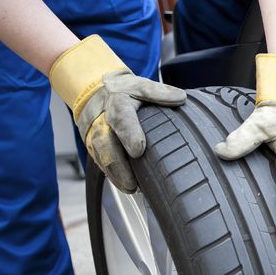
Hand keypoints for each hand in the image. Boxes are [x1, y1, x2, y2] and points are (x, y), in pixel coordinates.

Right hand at [49, 35, 185, 191]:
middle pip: (105, 144)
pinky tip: (126, 186)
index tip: (138, 149)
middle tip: (132, 183)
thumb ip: (158, 92)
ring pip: (101, 157)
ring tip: (131, 188)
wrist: (96, 93)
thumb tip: (180, 98)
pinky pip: (101, 163)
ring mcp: (96, 136)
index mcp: (118, 103)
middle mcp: (103, 121)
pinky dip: (113, 176)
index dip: (129, 133)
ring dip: (115, 175)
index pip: (122, 118)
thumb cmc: (124, 93)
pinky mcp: (95, 147)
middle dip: (118, 165)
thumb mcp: (140, 86)